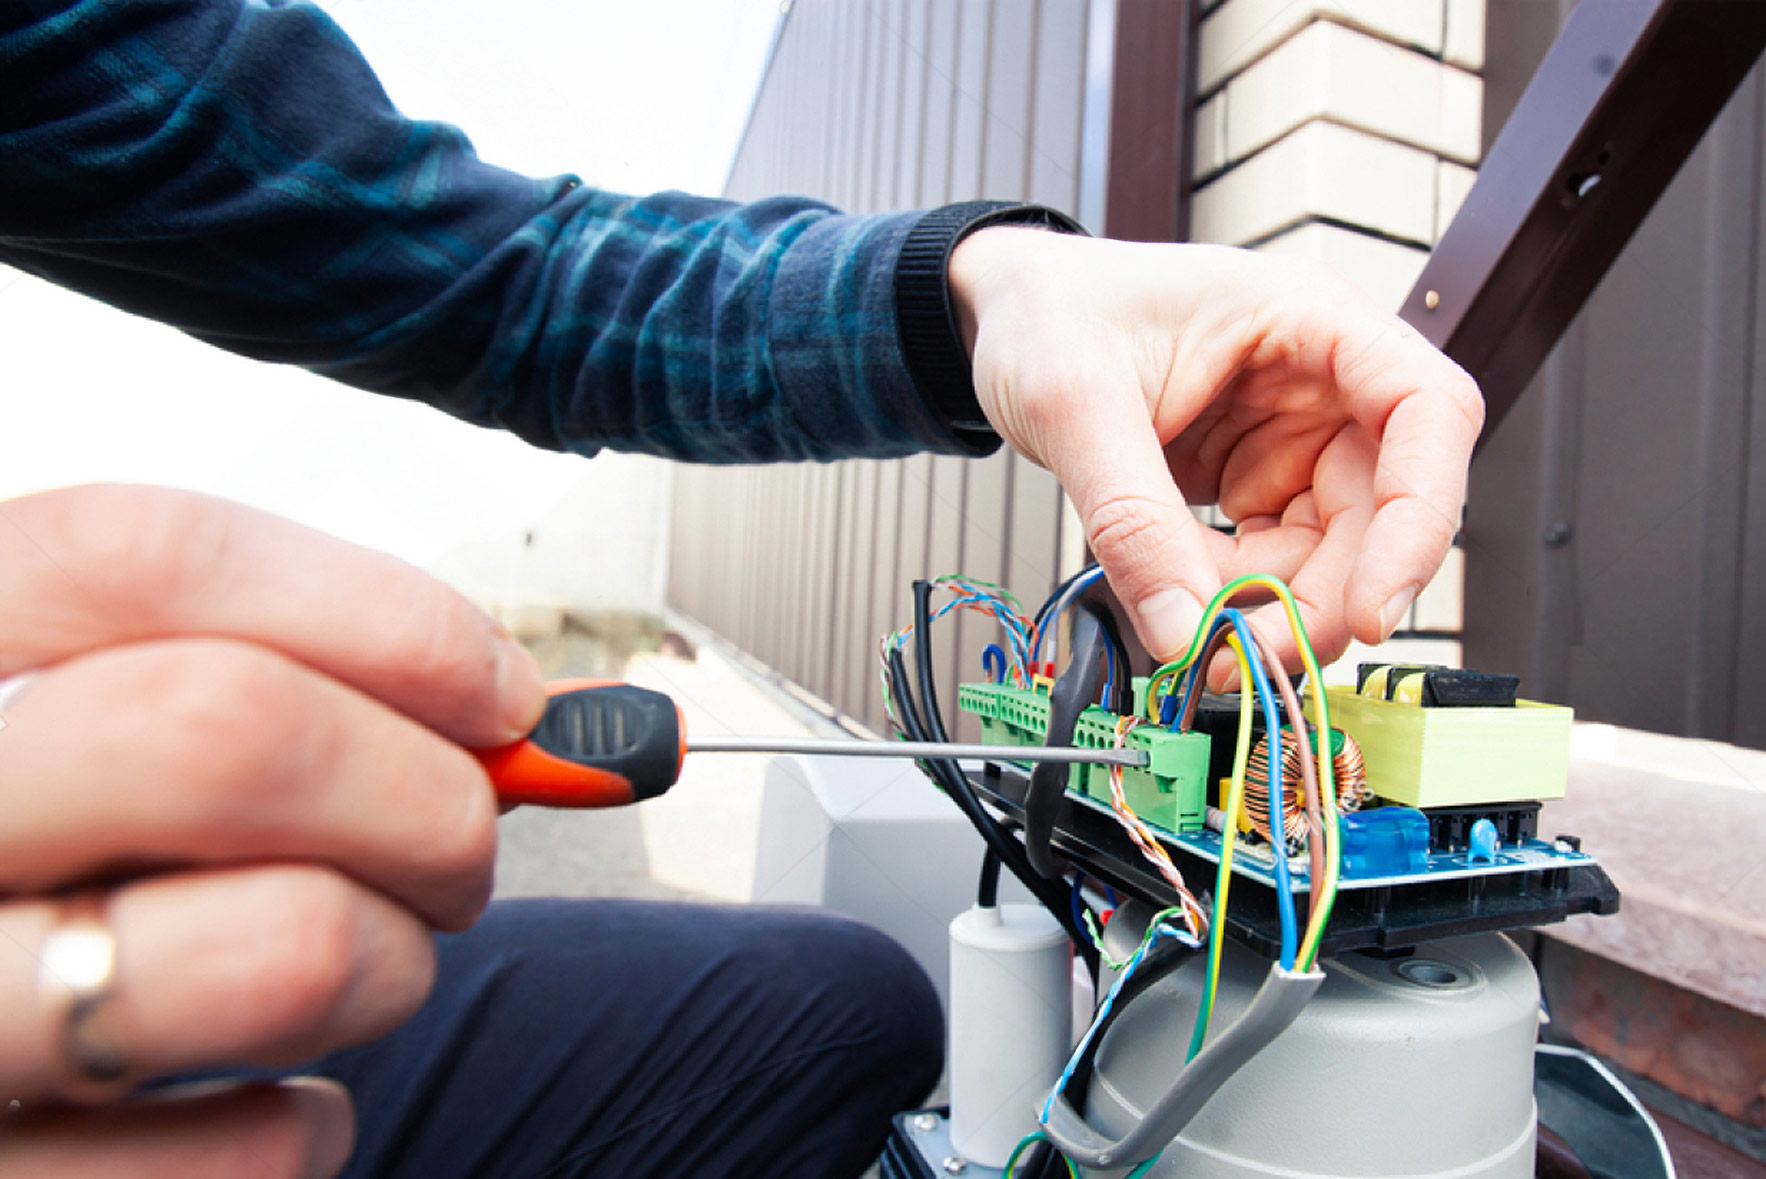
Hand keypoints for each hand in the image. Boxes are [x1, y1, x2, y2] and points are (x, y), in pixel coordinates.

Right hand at [0, 485, 543, 1176]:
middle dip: (424, 792)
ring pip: (285, 944)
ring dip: (393, 958)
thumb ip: (272, 689)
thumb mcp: (94, 750)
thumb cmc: (60, 881)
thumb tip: (529, 709)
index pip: (136, 555)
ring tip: (364, 970)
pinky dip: (312, 1124)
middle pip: (229, 728)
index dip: (375, 612)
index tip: (500, 694)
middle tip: (458, 851)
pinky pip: (256, 1152)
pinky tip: (269, 1103)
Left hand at [950, 228, 1482, 677]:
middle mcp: (1323, 379)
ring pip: (1334, 549)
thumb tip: (1181, 631)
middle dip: (1328, 595)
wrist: (1004, 316)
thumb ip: (1130, 520)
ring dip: (1275, 606)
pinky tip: (1179, 596)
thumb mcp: (1076, 406)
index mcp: (1310, 319)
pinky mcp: (1259, 479)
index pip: (1427, 412)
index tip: (1372, 609)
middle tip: (1253, 658)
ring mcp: (1295, 434)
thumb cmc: (1049, 314)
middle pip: (1385, 506)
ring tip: (1190, 625)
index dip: (1420, 517)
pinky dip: (1235, 595)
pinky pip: (1275, 560)